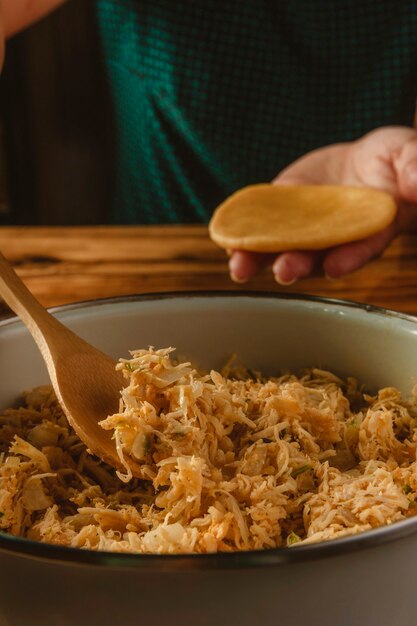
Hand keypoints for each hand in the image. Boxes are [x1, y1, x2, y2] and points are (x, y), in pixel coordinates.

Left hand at [229, 126, 416, 283]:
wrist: (361, 161)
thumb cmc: (392, 161)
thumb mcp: (408, 155)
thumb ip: (415, 168)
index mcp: (372, 230)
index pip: (362, 247)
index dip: (349, 257)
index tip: (334, 265)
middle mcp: (336, 238)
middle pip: (317, 257)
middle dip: (299, 263)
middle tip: (283, 271)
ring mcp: (306, 229)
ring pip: (283, 249)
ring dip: (261, 259)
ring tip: (240, 266)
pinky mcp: (282, 215)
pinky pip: (262, 228)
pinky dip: (244, 235)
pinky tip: (226, 240)